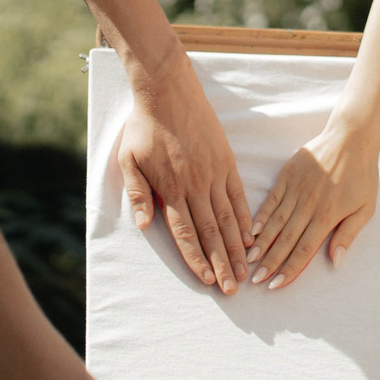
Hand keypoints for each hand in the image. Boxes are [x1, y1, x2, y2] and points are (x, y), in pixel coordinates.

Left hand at [119, 69, 250, 294]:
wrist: (168, 91)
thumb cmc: (144, 127)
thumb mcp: (128, 160)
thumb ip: (137, 193)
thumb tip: (144, 225)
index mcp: (171, 188)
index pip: (186, 232)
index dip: (197, 258)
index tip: (206, 280)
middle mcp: (196, 185)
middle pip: (211, 232)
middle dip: (222, 263)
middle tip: (232, 288)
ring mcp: (214, 173)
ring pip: (228, 218)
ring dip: (237, 248)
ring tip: (246, 270)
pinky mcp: (227, 162)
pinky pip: (239, 196)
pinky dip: (245, 219)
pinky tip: (250, 237)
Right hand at [247, 124, 379, 288]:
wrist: (352, 138)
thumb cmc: (362, 176)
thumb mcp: (365, 208)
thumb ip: (348, 235)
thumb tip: (336, 262)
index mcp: (328, 216)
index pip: (304, 249)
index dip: (290, 269)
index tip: (276, 284)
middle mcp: (308, 205)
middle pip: (286, 239)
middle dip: (270, 262)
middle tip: (256, 280)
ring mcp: (296, 190)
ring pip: (275, 221)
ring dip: (262, 242)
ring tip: (249, 259)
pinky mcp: (287, 176)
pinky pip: (271, 200)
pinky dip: (260, 216)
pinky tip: (252, 230)